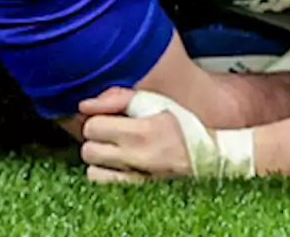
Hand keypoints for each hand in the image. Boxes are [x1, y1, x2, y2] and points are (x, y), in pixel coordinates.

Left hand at [79, 88, 193, 182]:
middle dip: (96, 140)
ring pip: (92, 171)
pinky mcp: (137, 191)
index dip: (97, 120)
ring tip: (114, 150)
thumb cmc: (180, 124)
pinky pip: (104, 185)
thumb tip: (84, 105)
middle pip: (88, 150)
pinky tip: (117, 165)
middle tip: (110, 134)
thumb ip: (117, 98)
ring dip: (99, 160)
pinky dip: (106, 174)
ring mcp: (135, 178)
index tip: (108, 119)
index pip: (92, 127)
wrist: (205, 155)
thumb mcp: (153, 100)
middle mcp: (136, 158)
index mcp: (141, 131)